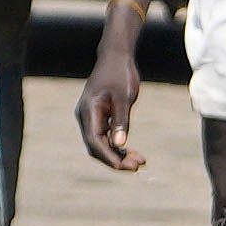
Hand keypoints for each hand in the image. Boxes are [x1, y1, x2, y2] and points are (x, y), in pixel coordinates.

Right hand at [77, 37, 144, 175]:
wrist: (116, 58)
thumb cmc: (120, 74)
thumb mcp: (123, 96)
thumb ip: (121, 120)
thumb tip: (119, 144)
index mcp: (88, 112)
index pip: (94, 142)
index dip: (109, 157)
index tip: (125, 167)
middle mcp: (86, 117)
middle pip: (97, 147)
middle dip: (115, 159)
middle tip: (137, 166)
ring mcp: (92, 118)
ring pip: (102, 145)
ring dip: (119, 155)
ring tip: (139, 161)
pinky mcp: (100, 118)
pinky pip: (106, 138)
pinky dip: (118, 146)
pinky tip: (133, 152)